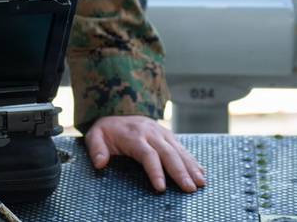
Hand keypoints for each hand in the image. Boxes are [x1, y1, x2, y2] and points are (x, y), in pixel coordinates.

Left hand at [85, 115, 205, 192]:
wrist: (119, 108)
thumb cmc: (108, 128)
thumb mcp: (95, 135)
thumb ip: (96, 148)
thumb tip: (100, 163)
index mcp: (134, 135)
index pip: (147, 154)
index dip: (155, 171)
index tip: (161, 187)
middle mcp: (151, 133)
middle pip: (168, 153)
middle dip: (180, 172)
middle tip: (190, 188)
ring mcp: (162, 133)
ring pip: (179, 150)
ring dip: (191, 166)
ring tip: (200, 182)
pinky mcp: (168, 135)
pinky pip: (182, 148)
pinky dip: (193, 159)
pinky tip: (201, 171)